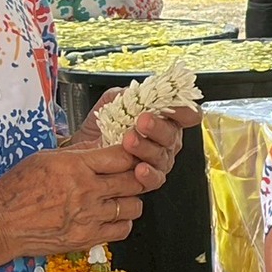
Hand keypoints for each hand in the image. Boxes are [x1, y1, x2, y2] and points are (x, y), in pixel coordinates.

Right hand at [0, 144, 151, 259]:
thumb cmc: (17, 190)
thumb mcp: (46, 159)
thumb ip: (80, 153)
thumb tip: (105, 146)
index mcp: (76, 167)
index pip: (123, 156)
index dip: (134, 154)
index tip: (134, 155)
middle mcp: (86, 191)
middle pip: (134, 181)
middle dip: (137, 177)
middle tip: (132, 176)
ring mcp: (89, 216)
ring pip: (133, 206)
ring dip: (130, 200)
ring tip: (119, 197)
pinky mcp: (87, 237)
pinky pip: (123, 229)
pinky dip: (122, 222)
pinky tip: (112, 216)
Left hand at [69, 98, 193, 181]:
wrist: (84, 151)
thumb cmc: (102, 128)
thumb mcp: (111, 104)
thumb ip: (126, 95)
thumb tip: (135, 91)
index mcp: (165, 120)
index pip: (188, 114)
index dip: (184, 109)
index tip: (171, 104)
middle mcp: (166, 141)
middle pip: (173, 134)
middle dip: (158, 127)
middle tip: (142, 121)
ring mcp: (160, 160)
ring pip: (162, 155)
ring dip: (146, 148)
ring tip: (129, 141)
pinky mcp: (150, 179)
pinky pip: (156, 179)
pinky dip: (148, 174)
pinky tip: (139, 169)